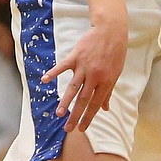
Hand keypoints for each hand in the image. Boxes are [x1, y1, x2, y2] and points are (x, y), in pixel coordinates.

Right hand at [44, 16, 128, 134]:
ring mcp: (84, 66)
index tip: (82, 129)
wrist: (111, 32)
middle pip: (83, 99)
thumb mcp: (115, 73)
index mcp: (106, 81)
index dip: (88, 117)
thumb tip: (105, 109)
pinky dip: (53, 72)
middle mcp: (95, 76)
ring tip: (59, 113)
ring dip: (65, 101)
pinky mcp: (76, 56)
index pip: (96, 103)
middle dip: (76, 115)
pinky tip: (44, 80)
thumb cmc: (115, 54)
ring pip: (73, 86)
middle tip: (68, 129)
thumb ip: (108, 91)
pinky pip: (63, 66)